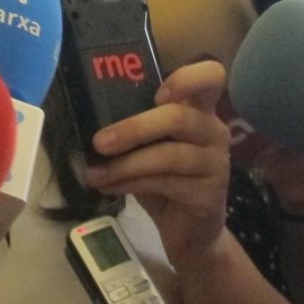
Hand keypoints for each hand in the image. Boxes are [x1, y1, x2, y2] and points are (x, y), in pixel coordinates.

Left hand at [84, 60, 230, 265]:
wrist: (188, 228)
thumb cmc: (164, 176)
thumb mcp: (149, 145)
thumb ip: (134, 126)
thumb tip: (88, 120)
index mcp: (199, 108)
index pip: (211, 76)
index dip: (186, 78)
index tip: (157, 94)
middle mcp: (213, 129)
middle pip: (178, 117)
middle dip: (133, 129)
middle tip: (99, 142)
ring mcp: (215, 161)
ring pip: (168, 155)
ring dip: (124, 164)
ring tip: (94, 173)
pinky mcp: (209, 192)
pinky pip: (164, 183)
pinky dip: (129, 184)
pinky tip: (108, 187)